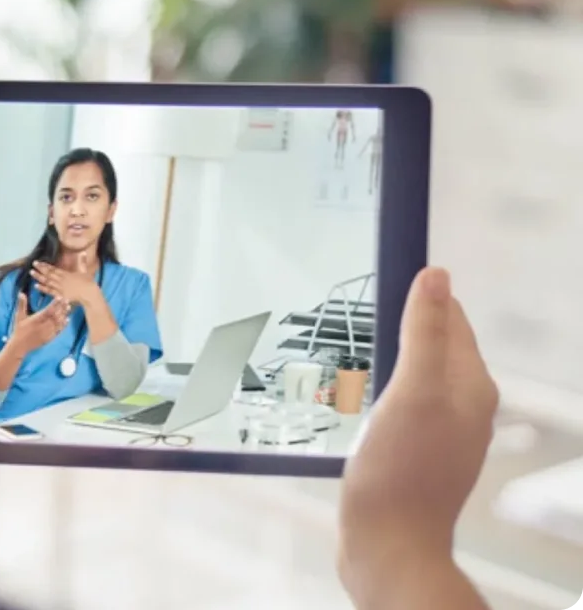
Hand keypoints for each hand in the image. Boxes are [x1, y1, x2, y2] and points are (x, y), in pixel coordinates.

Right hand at [10, 291, 69, 354]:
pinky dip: (63, 325)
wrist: (20, 346)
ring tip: (68, 307)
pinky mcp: (49, 338)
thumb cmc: (19, 330)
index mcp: (36, 320)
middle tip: (67, 300)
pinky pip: (58, 331)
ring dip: (64, 315)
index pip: (48, 310)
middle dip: (61, 308)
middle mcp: (43, 326)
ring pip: (58, 323)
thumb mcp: (19, 316)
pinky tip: (67, 319)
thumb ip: (21, 304)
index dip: (55, 304)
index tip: (59, 297)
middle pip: (55, 316)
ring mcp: (47, 333)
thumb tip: (21, 293)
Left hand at [32, 252, 99, 304]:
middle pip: (48, 274)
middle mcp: (62, 280)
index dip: (44, 265)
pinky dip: (43, 289)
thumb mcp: (84, 271)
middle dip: (40, 270)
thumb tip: (83, 252)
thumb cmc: (88, 283)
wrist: (89, 294)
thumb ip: (82, 261)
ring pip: (47, 282)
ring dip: (39, 277)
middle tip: (32, 265)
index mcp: (66, 274)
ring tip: (31, 273)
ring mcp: (60, 288)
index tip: (37, 262)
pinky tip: (36, 286)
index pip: (53, 269)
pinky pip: (50, 292)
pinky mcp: (61, 295)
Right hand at [338, 268, 497, 585]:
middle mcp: (463, 406)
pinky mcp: (415, 452)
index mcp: (470, 385)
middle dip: (399, 325)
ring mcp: (439, 431)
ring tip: (348, 350)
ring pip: (413, 374)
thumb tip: (437, 274)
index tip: (377, 280)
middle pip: (431, 345)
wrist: (387, 544)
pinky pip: (399, 403)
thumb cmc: (400, 469)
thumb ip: (425, 333)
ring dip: (385, 357)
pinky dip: (378, 389)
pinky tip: (352, 395)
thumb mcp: (413, 392)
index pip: (451, 319)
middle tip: (355, 314)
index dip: (418, 296)